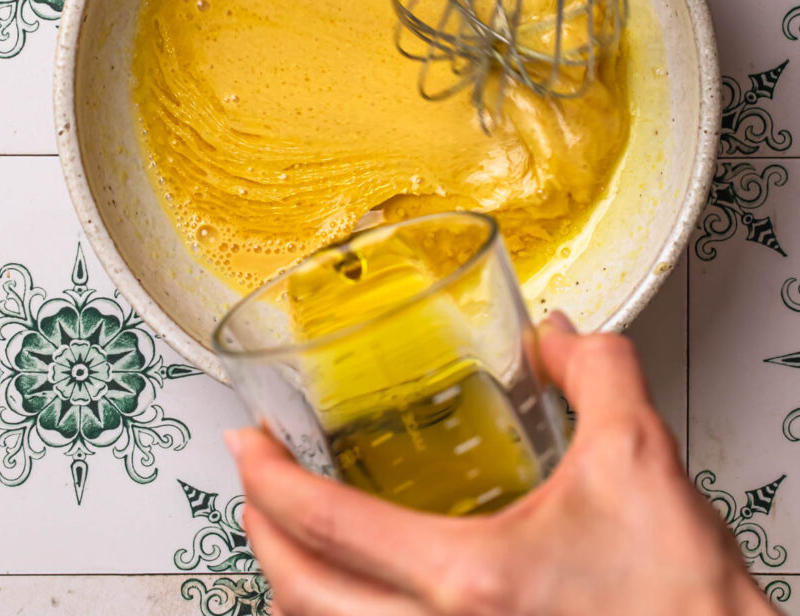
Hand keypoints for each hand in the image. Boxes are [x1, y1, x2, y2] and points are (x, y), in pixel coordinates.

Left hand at [226, 315, 774, 615]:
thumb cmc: (681, 599)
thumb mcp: (638, 455)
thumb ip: (594, 371)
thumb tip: (556, 337)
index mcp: (470, 581)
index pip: (329, 527)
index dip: (268, 480)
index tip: (246, 444)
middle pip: (301, 598)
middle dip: (258, 534)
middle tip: (251, 484)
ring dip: (291, 584)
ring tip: (290, 534)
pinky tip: (357, 591)